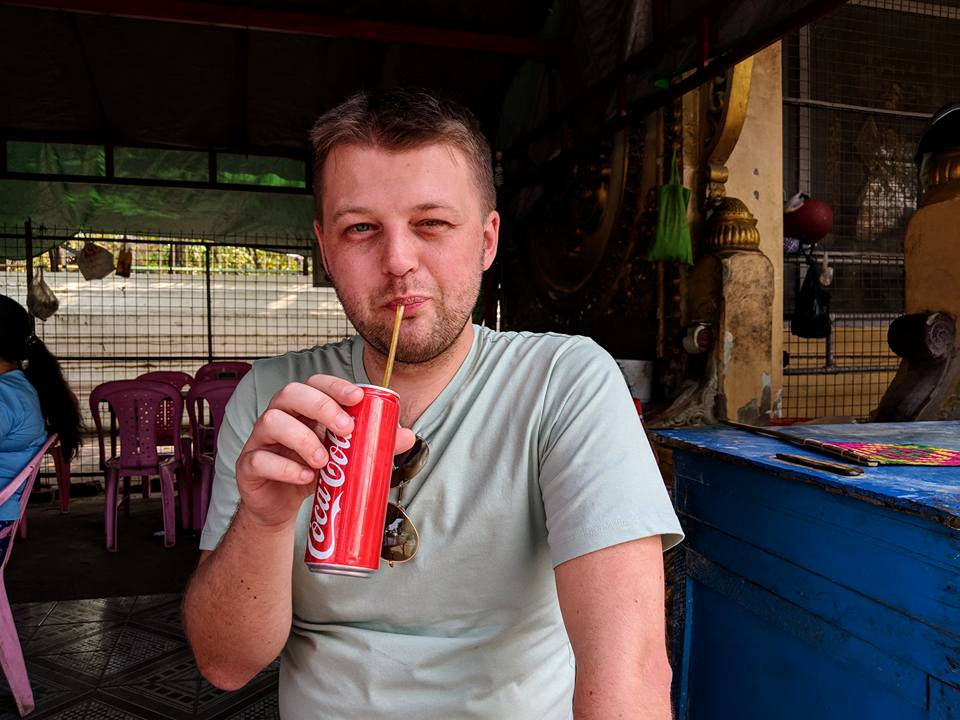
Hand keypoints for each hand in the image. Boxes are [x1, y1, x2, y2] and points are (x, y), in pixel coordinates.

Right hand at [234, 375, 415, 529]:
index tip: (358, 397)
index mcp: (302, 410)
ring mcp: (259, 440)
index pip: (314, 383)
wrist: (280, 507)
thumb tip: (407, 435)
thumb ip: (372, 444)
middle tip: (345, 429)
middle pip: (289, 393)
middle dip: (320, 406)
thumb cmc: (312, 471)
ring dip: (302, 438)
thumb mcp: (343, 458)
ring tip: (324, 460)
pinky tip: (305, 477)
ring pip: (270, 421)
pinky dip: (285, 467)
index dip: (334, 386)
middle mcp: (278, 417)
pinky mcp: (248, 466)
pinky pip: (259, 458)